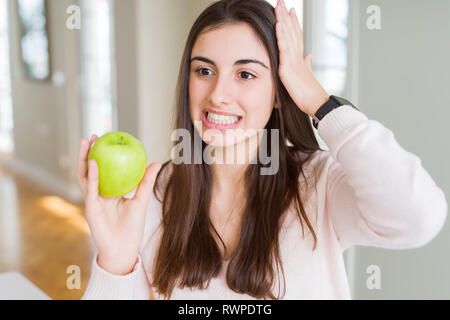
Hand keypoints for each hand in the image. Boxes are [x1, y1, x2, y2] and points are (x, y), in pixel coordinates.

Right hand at [77, 135, 161, 274]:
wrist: (125, 249)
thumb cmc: (133, 227)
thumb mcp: (141, 201)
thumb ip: (146, 182)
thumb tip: (155, 162)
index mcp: (109, 192)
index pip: (104, 169)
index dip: (103, 155)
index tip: (107, 139)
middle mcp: (98, 195)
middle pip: (90, 170)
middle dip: (88, 152)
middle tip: (93, 136)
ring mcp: (93, 201)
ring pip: (85, 176)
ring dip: (84, 159)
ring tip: (86, 143)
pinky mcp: (90, 208)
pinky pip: (90, 189)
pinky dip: (91, 176)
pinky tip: (92, 162)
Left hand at [275, 0, 329, 115]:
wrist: (316, 104)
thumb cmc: (310, 94)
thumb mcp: (306, 75)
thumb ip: (306, 64)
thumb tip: (309, 56)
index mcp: (300, 58)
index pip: (296, 36)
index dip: (293, 22)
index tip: (290, 10)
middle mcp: (298, 56)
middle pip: (292, 31)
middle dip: (286, 16)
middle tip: (282, 1)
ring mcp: (293, 61)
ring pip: (288, 36)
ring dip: (283, 20)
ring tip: (279, 6)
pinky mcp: (289, 68)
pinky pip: (284, 49)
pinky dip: (282, 36)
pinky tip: (278, 24)